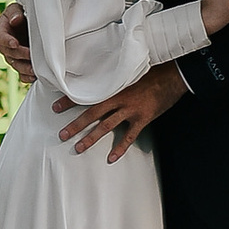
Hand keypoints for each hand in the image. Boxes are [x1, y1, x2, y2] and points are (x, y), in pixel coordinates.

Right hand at [0, 2, 32, 81]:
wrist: (28, 22)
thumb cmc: (22, 13)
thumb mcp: (16, 9)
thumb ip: (15, 13)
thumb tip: (15, 20)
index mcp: (2, 31)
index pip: (2, 37)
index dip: (8, 41)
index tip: (15, 43)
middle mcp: (6, 46)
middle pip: (10, 54)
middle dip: (20, 56)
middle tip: (30, 56)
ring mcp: (13, 57)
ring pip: (16, 66)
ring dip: (25, 69)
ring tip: (34, 70)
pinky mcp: (21, 64)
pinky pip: (22, 74)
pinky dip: (27, 77)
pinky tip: (34, 77)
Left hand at [50, 62, 187, 159]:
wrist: (173, 75)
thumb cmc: (151, 71)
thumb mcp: (129, 71)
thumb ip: (114, 77)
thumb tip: (99, 78)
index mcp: (113, 85)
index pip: (87, 93)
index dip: (70, 100)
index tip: (55, 107)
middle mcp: (119, 97)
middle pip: (92, 112)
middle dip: (76, 125)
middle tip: (62, 135)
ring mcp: (130, 109)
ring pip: (106, 126)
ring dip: (91, 137)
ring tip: (79, 148)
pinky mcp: (142, 118)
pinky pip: (129, 136)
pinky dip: (120, 148)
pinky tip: (111, 158)